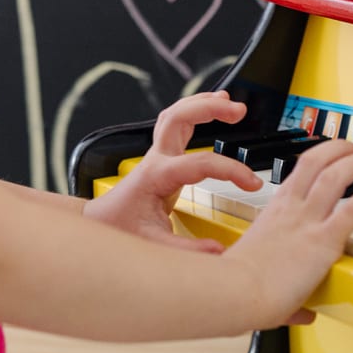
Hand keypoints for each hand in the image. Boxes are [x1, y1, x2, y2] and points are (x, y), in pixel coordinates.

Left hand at [83, 90, 257, 252]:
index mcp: (155, 176)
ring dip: (201, 103)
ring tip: (228, 100)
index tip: (252, 183)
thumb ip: (186, 250)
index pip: (200, 163)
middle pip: (178, 118)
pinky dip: (195, 112)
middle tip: (239, 110)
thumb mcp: (153, 245)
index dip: (230, 170)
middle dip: (209, 108)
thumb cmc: (120, 229)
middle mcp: (155, 160)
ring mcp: (157, 156)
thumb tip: (218, 252)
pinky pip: (176, 125)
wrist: (100, 225)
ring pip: (176, 115)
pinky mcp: (162, 160)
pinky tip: (209, 108)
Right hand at [223, 139, 352, 325]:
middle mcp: (291, 209)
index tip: (332, 158)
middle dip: (339, 148)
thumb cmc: (238, 288)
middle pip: (317, 161)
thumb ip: (286, 294)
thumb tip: (303, 315)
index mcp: (274, 211)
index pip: (299, 172)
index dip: (319, 159)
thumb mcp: (260, 278)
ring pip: (336, 175)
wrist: (234, 293)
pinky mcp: (323, 239)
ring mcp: (307, 221)